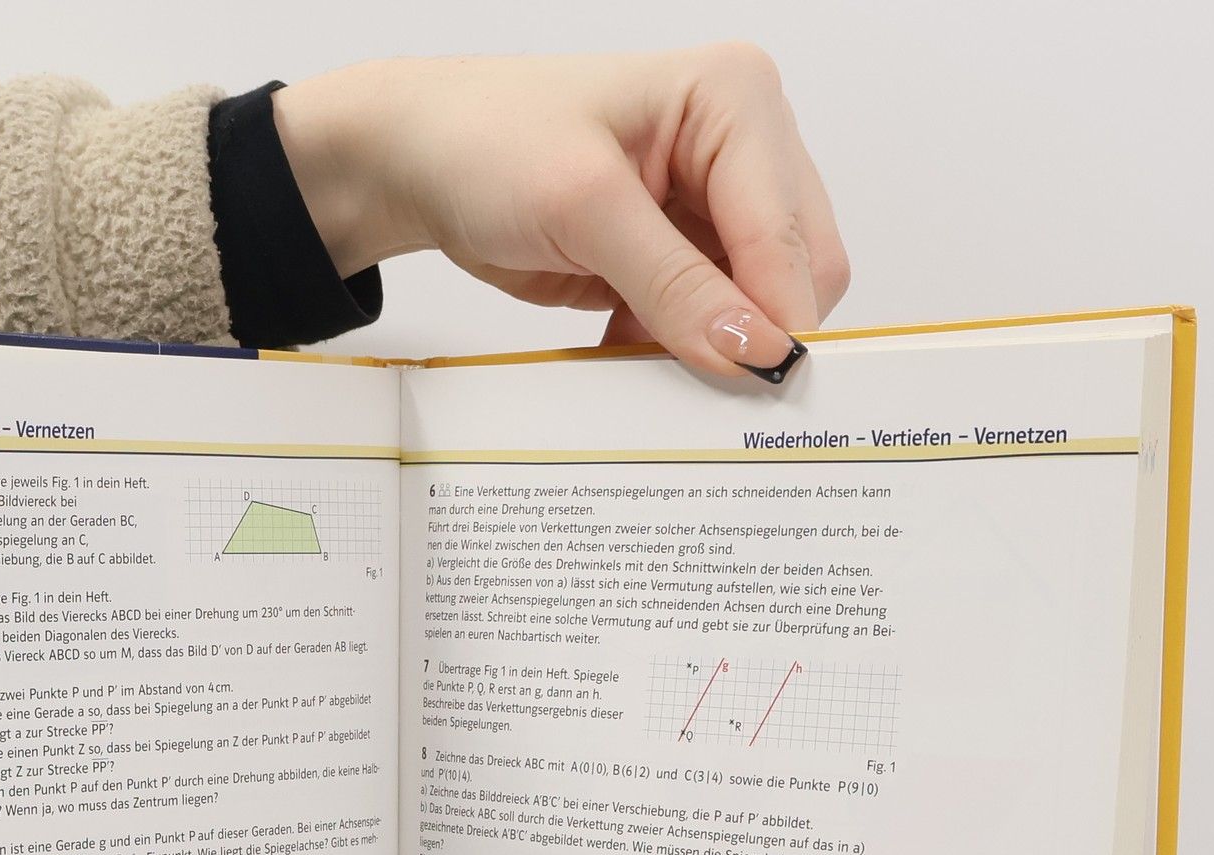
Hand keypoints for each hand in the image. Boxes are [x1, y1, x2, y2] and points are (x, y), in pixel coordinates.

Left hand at [274, 45, 849, 376]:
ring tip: (638, 355)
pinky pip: (709, 324)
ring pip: (755, 308)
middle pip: (793, 275)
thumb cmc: (486, 142)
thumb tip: (753, 351)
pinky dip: (673, 350)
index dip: (780, 321)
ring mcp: (712, 205)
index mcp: (737, 102)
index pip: (790, 236)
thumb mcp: (582, 210)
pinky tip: (622, 347)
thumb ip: (675, 284)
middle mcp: (742, 148)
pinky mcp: (680, 254)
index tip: (759, 394)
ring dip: (707, 348)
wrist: (421, 162)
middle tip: (700, 391)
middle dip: (749, 336)